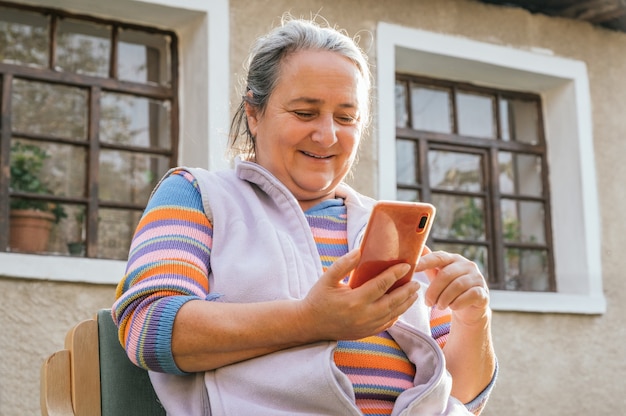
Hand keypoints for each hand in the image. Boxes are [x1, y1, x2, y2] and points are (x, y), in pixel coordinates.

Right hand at [298, 249, 419, 340]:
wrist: (310, 324)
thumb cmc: (318, 299)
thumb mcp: (327, 278)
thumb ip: (343, 264)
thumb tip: (359, 251)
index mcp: (354, 300)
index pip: (381, 285)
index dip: (395, 274)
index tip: (406, 266)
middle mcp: (363, 315)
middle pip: (392, 302)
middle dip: (407, 291)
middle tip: (416, 282)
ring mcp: (366, 326)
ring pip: (393, 315)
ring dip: (405, 304)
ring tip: (414, 294)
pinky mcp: (366, 333)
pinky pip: (387, 324)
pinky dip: (397, 315)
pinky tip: (401, 307)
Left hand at [415, 249, 489, 325]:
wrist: (469, 309)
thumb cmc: (450, 289)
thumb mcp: (437, 276)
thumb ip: (428, 264)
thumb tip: (419, 247)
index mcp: (453, 259)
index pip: (438, 257)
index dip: (425, 262)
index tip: (413, 269)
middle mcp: (467, 265)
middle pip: (446, 274)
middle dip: (434, 290)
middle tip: (428, 302)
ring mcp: (477, 278)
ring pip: (457, 285)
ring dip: (444, 298)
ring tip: (439, 306)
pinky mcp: (483, 292)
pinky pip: (470, 295)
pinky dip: (458, 303)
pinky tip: (452, 307)